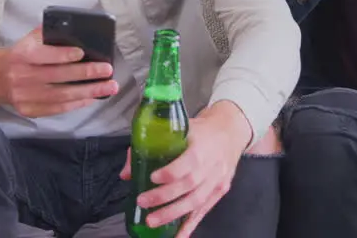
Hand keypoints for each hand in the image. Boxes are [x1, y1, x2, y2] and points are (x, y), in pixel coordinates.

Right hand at [0, 27, 118, 115]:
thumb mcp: (27, 41)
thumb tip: (76, 30)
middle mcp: (23, 77)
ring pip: (61, 95)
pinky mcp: (29, 110)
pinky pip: (57, 108)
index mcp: (22, 55)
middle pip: (58, 77)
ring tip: (109, 87)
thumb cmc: (18, 56)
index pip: (45, 56)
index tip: (83, 52)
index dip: (64, 54)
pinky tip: (92, 98)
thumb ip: (48, 35)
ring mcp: (26, 96)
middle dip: (86, 74)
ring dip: (88, 92)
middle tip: (107, 70)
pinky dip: (76, 104)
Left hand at [119, 101, 250, 236]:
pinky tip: (178, 237)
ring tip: (152, 221)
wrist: (230, 132)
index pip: (189, 162)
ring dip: (173, 214)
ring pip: (196, 201)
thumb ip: (150, 147)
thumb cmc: (199, 130)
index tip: (152, 177)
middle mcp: (212, 165)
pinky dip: (190, 226)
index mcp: (202, 146)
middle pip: (190, 185)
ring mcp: (217, 181)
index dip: (171, 172)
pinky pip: (204, 211)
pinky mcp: (219, 192)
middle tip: (143, 202)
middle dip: (164, 196)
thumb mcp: (178, 128)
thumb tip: (127, 173)